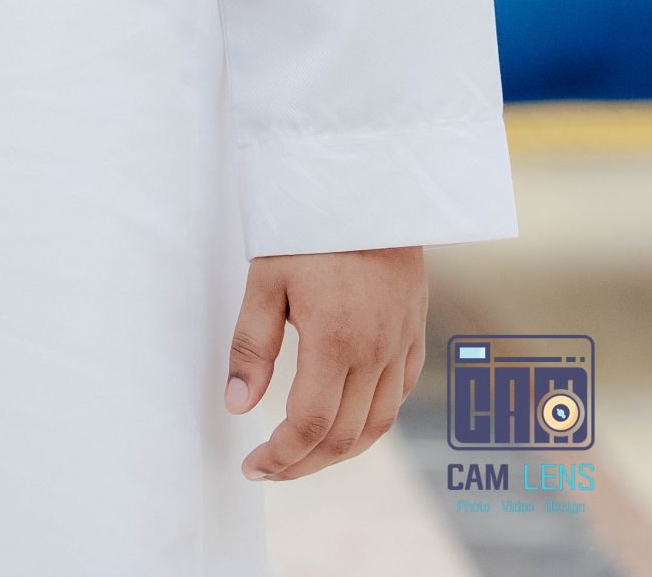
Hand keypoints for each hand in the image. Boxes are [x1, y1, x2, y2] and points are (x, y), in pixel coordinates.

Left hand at [224, 247, 426, 479]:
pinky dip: (374, 419)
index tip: (252, 467)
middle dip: (304, 464)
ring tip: (304, 455)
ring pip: (378, 423)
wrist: (369, 182)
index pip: (309, 425)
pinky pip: (400, 393)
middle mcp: (376, 352)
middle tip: (270, 468)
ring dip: (341, 450)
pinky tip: (350, 418)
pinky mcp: (414, 329)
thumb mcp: (266, 278)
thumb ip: (252, 345)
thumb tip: (237, 406)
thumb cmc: (311, 225)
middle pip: (344, 436)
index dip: (281, 457)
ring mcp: (401, 342)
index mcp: (336, 341)